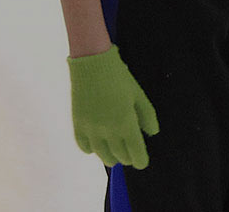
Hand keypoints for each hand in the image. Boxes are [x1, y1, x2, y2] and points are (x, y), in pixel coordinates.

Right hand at [67, 46, 159, 168]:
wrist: (92, 65)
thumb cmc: (119, 78)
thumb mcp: (138, 96)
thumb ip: (147, 116)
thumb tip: (152, 133)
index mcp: (125, 123)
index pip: (135, 151)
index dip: (140, 160)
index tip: (142, 163)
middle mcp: (107, 131)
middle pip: (119, 155)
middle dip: (127, 158)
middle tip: (131, 156)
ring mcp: (90, 129)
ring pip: (101, 154)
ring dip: (110, 158)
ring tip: (115, 156)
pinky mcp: (77, 125)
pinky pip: (83, 146)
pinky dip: (91, 150)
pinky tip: (96, 148)